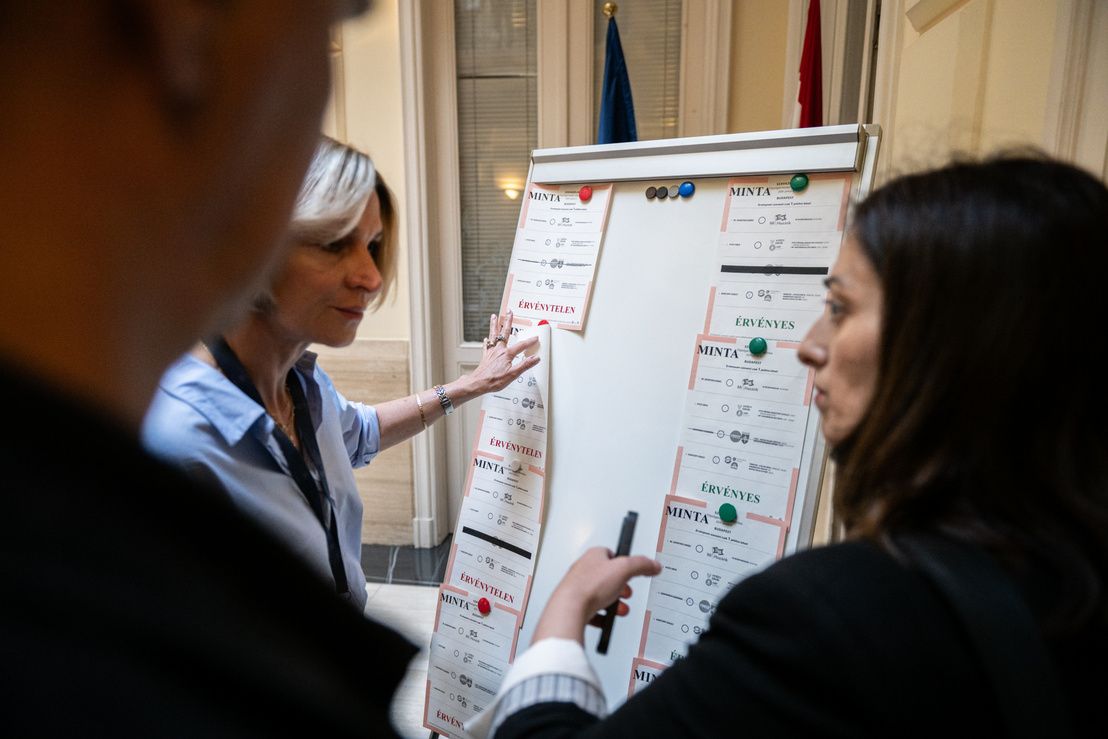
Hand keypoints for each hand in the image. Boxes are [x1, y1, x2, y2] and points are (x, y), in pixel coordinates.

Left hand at [458, 311, 540, 398]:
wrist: (479, 383)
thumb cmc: (494, 380)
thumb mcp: (513, 374)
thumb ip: (525, 365)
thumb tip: (536, 358)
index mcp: (507, 354)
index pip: (521, 346)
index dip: (530, 341)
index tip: (535, 338)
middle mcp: (499, 350)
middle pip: (505, 333)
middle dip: (508, 321)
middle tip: (509, 312)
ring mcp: (491, 352)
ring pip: (493, 335)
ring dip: (494, 325)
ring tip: (494, 316)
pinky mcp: (486, 356)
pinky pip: (487, 345)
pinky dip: (487, 341)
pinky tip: (486, 338)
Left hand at [534, 546, 661, 644]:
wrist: (569, 608)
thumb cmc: (589, 586)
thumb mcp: (624, 569)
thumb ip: (641, 565)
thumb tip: (653, 564)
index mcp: (593, 556)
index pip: (611, 554)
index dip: (624, 564)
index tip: (632, 572)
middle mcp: (584, 570)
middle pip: (608, 578)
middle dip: (620, 588)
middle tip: (626, 594)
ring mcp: (578, 588)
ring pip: (600, 595)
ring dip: (613, 603)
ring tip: (620, 609)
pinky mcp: (575, 605)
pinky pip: (591, 611)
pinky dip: (601, 616)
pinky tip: (606, 619)